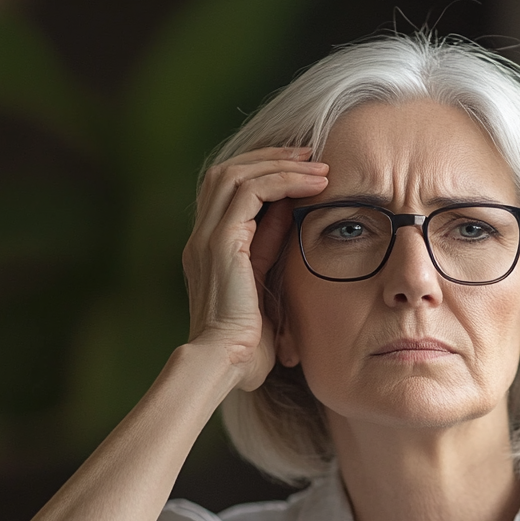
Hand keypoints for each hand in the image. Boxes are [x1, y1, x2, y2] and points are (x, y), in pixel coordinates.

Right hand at [181, 146, 327, 389]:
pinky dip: (282, 181)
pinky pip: (250, 192)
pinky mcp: (221, 243)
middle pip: (226, 173)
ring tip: (317, 164)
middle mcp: (202, 238)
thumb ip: (268, 251)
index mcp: (209, 250)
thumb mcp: (264, 288)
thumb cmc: (249, 346)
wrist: (226, 365)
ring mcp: (208, 238)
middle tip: (310, 155)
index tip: (301, 172)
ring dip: (280, 164)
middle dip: (270, 158)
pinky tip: (312, 185)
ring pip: (237, 174)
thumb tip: (288, 215)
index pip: (228, 193)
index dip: (263, 174)